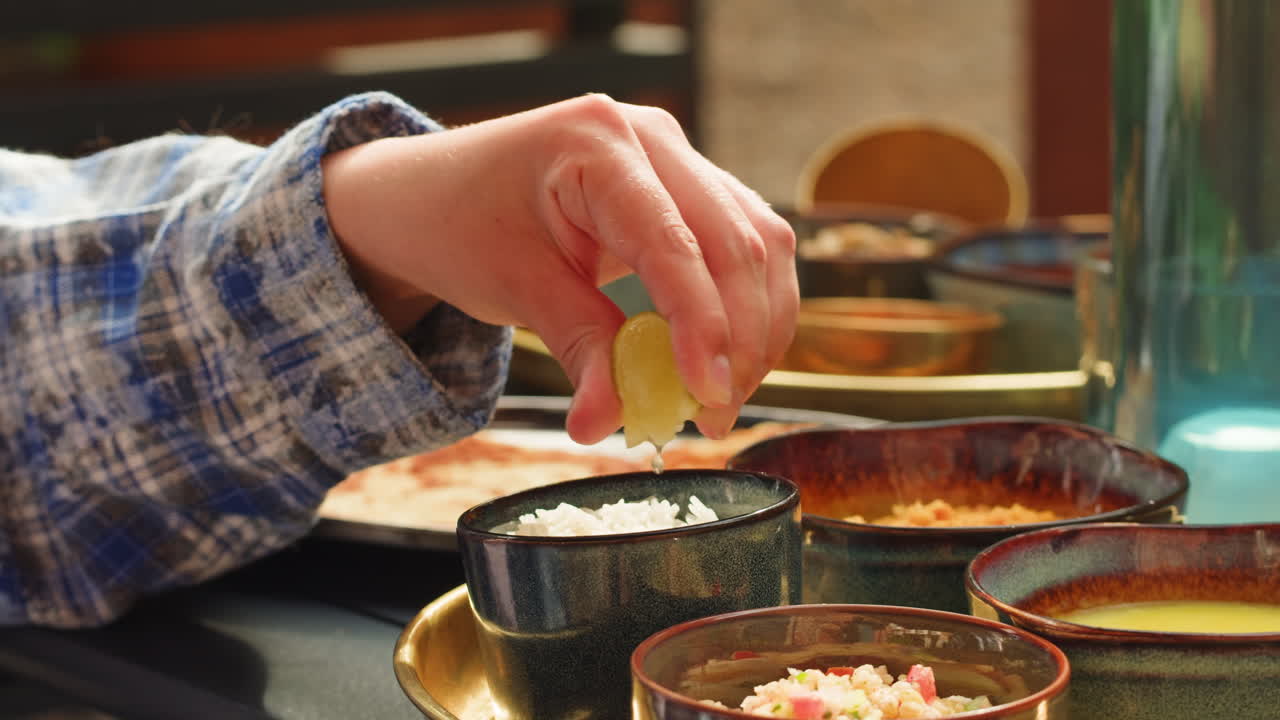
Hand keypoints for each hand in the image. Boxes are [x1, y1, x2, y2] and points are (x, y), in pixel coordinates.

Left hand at [321, 94, 797, 443]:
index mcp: (595, 143)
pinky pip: (745, 243)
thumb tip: (606, 425)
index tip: (708, 397)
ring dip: (757, 328)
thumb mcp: (512, 289)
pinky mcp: (688, 185)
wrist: (431, 192)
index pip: (674, 242)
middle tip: (715, 417)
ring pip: (759, 242)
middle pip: (737, 241)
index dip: (703, 325)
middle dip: (741, 339)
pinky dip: (747, 307)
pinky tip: (728, 360)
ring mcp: (675, 155)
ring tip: (719, 400)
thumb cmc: (460, 224)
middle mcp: (650, 136)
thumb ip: (576, 351)